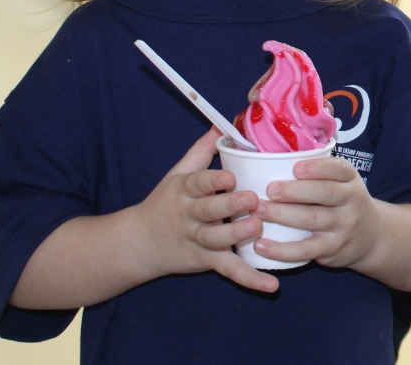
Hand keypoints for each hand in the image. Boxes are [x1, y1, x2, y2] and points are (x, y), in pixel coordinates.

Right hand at [136, 129, 278, 292]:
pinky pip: (229, 270)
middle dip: (229, 206)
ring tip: (258, 229)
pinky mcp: (206, 262)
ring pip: (217, 240)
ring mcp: (197, 241)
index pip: (198, 184)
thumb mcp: (177, 175)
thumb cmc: (165, 203)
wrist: (138, 244)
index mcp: (185, 193)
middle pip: (209, 212)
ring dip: (237, 236)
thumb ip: (201, 151)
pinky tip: (272, 285)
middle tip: (252, 199)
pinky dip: (250, 279)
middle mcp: (189, 217)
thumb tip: (220, 124)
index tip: (230, 176)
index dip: (213, 180)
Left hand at [250, 155, 378, 268]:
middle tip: (270, 189)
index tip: (295, 168)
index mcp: (350, 179)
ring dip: (283, 215)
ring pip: (312, 219)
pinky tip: (261, 245)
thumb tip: (271, 160)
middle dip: (295, 191)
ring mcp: (343, 226)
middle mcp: (351, 201)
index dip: (317, 168)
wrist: (371, 236)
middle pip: (324, 193)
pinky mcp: (333, 249)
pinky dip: (282, 249)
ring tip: (258, 211)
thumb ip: (319, 174)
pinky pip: (306, 250)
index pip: (339, 169)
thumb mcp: (343, 184)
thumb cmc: (343, 203)